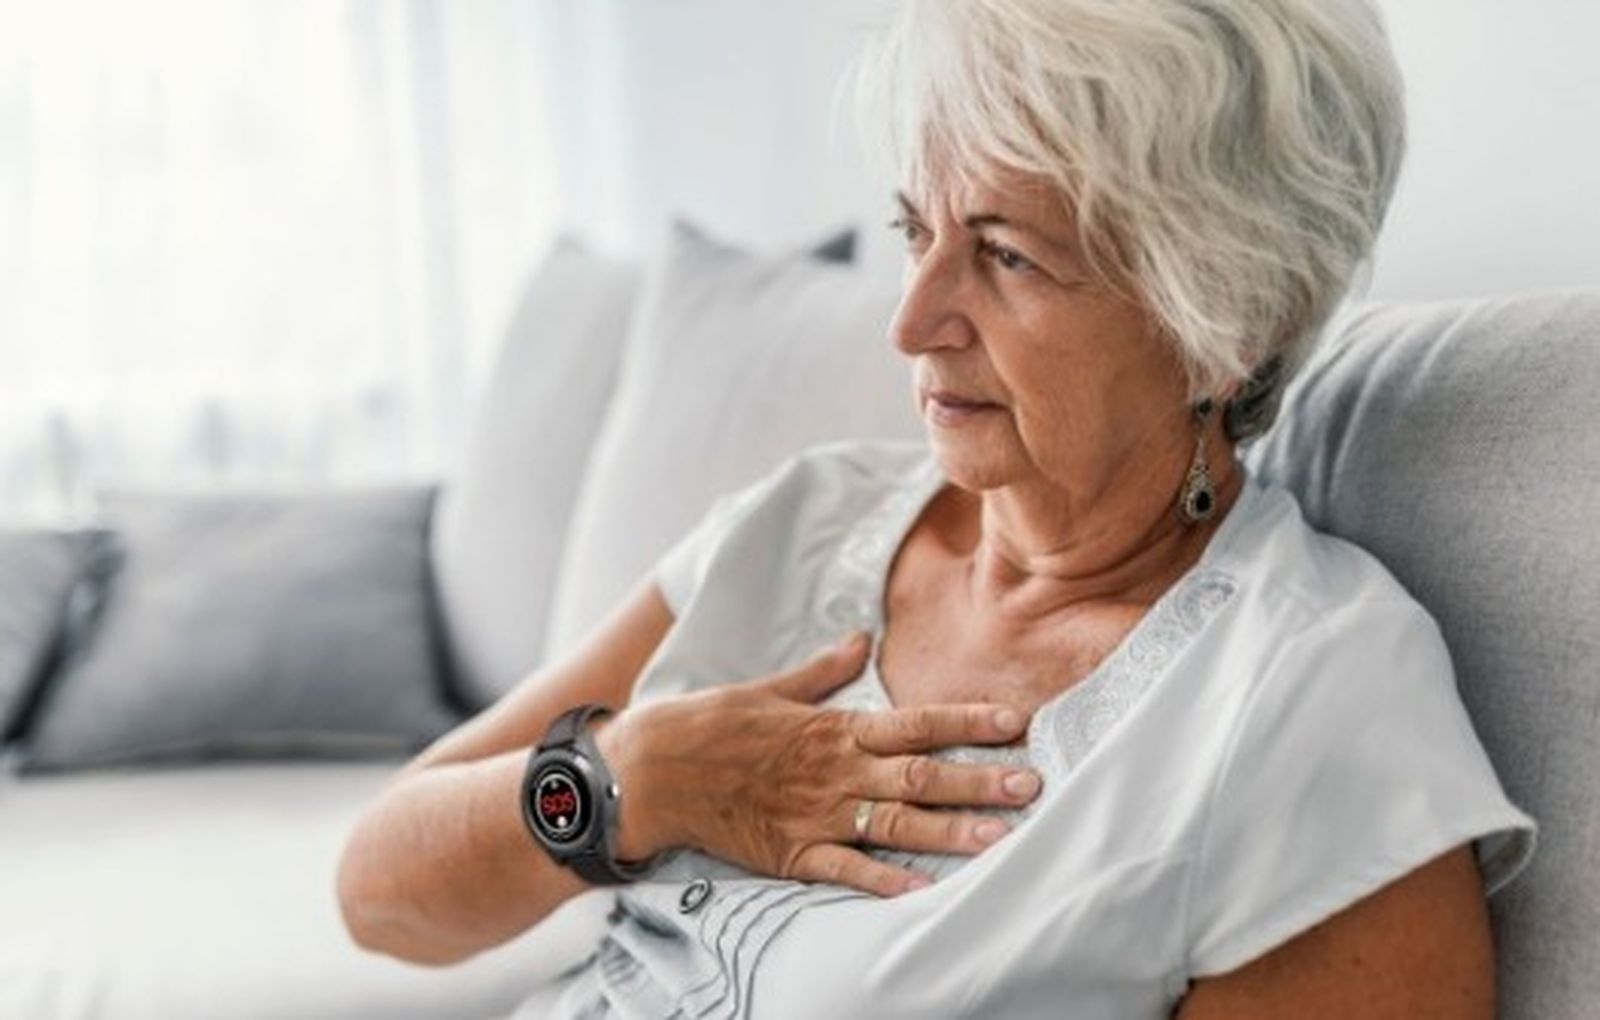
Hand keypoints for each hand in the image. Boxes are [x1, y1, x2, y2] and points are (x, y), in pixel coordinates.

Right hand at [600, 631, 1042, 896]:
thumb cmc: (710, 724)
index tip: (1015, 722)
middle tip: (1032, 787)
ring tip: (1000, 839)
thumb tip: (860, 639)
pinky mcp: (792, 853)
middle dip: (980, 781)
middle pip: (921, 777)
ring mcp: (816, 815)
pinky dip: (886, 882)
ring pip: (896, 825)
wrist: (652, 770)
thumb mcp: (770, 687)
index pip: (916, 723)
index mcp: (835, 728)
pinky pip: (847, 871)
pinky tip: (925, 891)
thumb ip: (822, 671)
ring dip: (951, 832)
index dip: (968, 721)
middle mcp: (836, 772)